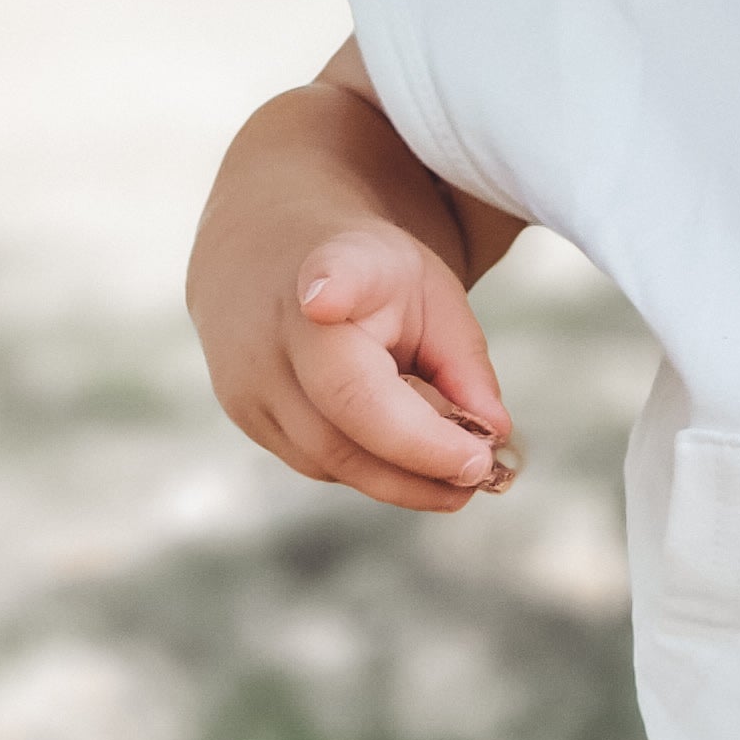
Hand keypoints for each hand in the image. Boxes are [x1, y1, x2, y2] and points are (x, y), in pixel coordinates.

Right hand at [231, 221, 517, 513]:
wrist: (269, 259)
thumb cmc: (369, 281)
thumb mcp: (431, 292)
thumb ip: (464, 362)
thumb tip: (495, 435)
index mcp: (336, 269)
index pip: (331, 277)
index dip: (330, 287)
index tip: (324, 299)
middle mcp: (277, 325)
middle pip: (345, 410)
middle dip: (421, 459)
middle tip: (482, 473)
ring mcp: (249, 377)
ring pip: (329, 458)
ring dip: (402, 480)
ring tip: (457, 474)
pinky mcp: (244, 416)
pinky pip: (317, 463)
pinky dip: (371, 470)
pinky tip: (406, 456)